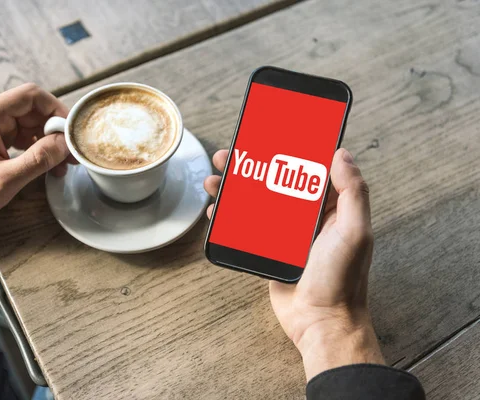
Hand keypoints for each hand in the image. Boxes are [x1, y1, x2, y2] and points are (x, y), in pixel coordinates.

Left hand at [0, 83, 75, 232]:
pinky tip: (47, 165)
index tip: (72, 129)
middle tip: (71, 153)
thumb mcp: (5, 180)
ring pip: (29, 123)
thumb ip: (38, 159)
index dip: (57, 109)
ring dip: (47, 141)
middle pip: (32, 109)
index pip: (31, 96)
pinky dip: (36, 147)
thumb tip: (65, 144)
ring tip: (61, 164)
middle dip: (55, 130)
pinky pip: (20, 134)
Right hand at [204, 148, 383, 379]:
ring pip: (257, 201)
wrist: (319, 322)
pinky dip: (230, 216)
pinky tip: (216, 209)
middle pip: (276, 181)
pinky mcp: (268, 249)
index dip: (292, 150)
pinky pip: (246, 226)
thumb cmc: (341, 280)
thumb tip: (341, 153)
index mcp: (332, 207)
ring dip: (235, 188)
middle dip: (253, 165)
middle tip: (233, 153)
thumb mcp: (354, 232)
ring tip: (216, 179)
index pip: (310, 169)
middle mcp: (308, 217)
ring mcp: (286, 233)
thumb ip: (352, 192)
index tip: (273, 133)